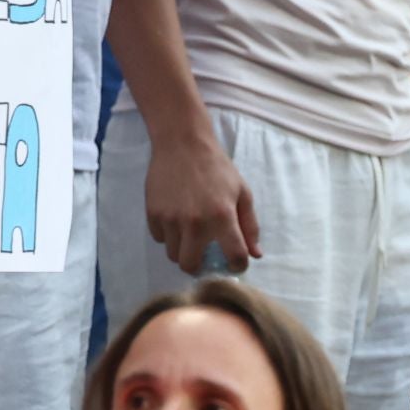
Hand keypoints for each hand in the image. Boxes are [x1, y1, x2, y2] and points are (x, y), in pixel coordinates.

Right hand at [146, 132, 261, 274]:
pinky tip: (176, 218)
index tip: (236, 262)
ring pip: (173, 254)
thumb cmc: (217, 168)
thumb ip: (250, 225)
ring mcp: (170, 220)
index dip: (238, 265)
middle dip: (199, 265)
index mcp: (222, 216)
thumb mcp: (242, 192)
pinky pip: (160, 238)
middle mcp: (194, 223)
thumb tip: (256, 254)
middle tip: (204, 255)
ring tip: (190, 233)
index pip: (234, 256)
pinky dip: (168, 235)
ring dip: (182, 249)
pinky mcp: (152, 215)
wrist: (183, 144)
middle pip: (190, 266)